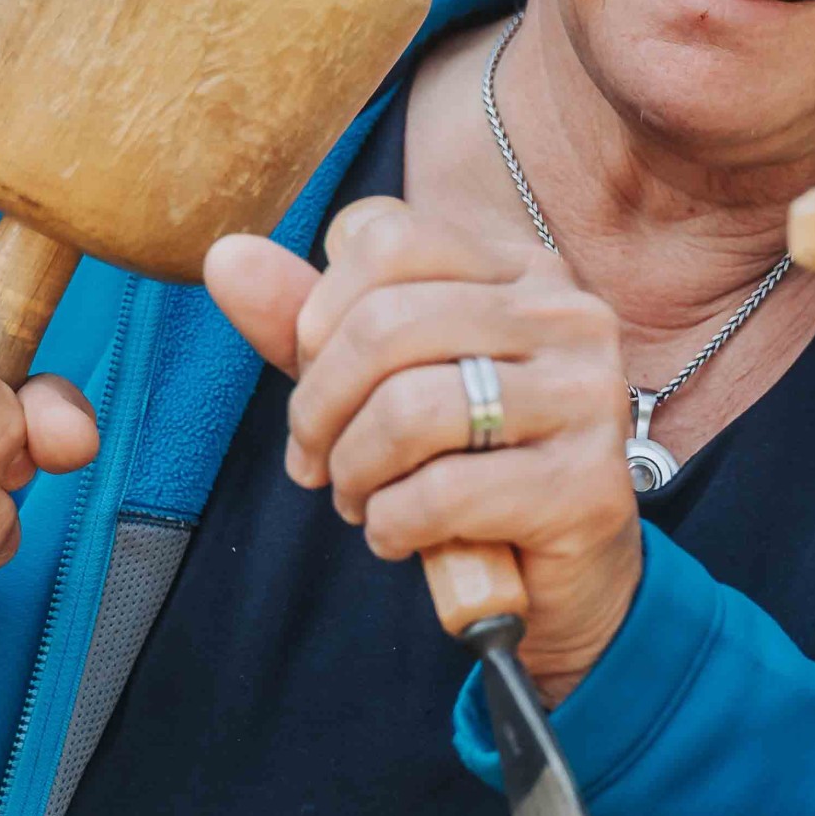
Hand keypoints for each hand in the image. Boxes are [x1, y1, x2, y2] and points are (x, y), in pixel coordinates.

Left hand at [206, 197, 641, 700]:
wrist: (564, 577)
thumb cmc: (471, 463)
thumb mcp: (385, 384)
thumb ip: (312, 324)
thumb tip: (227, 258)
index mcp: (522, 267)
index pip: (386, 238)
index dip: (318, 316)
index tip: (314, 378)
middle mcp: (568, 315)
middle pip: (387, 324)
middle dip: (318, 407)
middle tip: (314, 461)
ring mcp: (587, 397)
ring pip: (410, 408)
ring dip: (353, 470)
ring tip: (357, 498)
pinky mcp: (586, 486)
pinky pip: (441, 494)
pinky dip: (391, 525)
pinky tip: (397, 535)